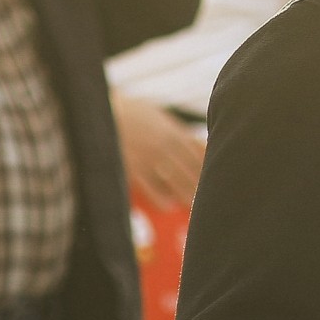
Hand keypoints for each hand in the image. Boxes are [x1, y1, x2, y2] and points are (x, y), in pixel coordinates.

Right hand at [113, 93, 204, 209]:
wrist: (105, 112)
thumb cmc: (134, 114)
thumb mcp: (160, 116)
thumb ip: (179, 131)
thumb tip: (199, 145)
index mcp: (174, 133)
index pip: (199, 157)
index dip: (208, 172)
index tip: (214, 182)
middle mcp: (165, 146)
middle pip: (190, 171)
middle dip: (200, 187)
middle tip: (209, 201)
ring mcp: (149, 157)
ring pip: (174, 181)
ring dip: (185, 195)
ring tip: (194, 207)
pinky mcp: (133, 167)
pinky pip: (150, 187)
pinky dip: (160, 198)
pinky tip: (168, 206)